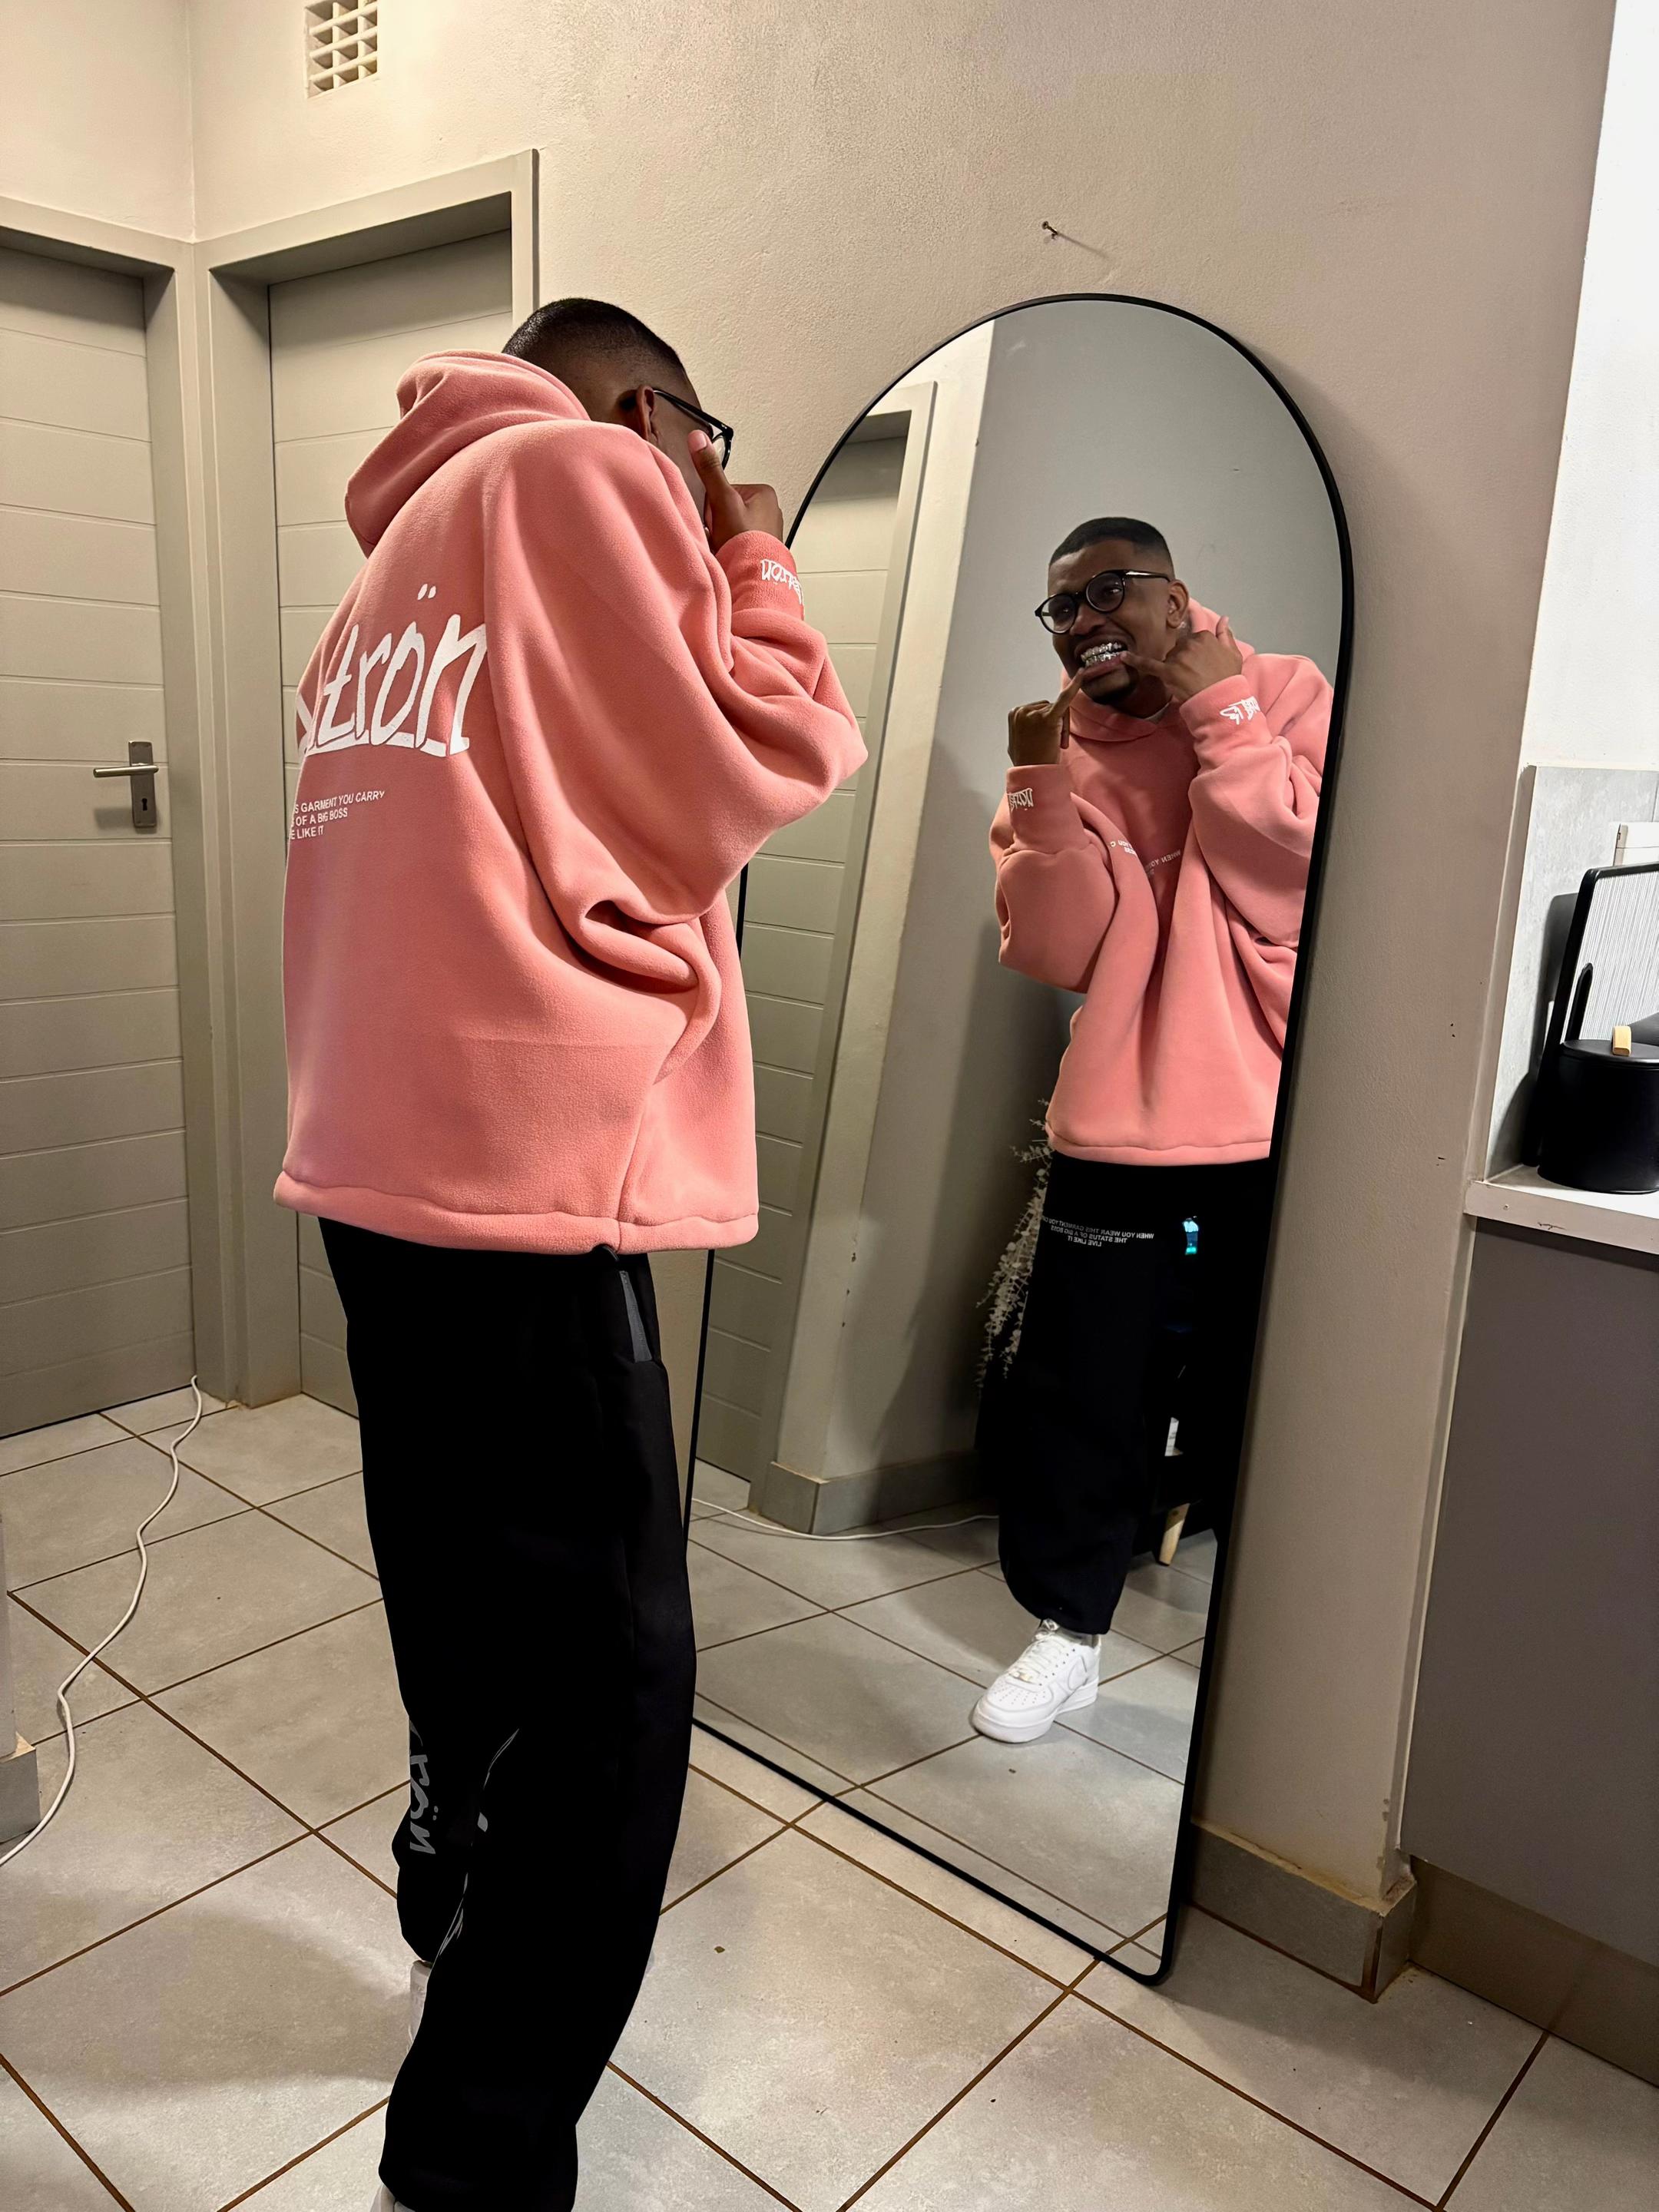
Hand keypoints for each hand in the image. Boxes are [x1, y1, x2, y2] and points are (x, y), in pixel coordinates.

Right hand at [689, 432, 784, 549]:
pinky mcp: (762, 549)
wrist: (754, 579)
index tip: (714, 517)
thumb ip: (710, 471)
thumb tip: (698, 439)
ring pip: (732, 527)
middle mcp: (771, 510)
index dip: (713, 504)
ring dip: (723, 537)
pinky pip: (738, 543)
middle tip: (720, 535)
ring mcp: (768, 531)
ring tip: (726, 547)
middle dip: (718, 522)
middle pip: (728, 508)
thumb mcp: (723, 500)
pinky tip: (730, 556)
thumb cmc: (745, 542)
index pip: (725, 489)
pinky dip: (730, 549)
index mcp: (765, 493)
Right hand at [1007, 668, 1087, 765]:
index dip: (1047, 724)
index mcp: (1014, 713)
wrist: (1033, 775)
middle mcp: (1022, 710)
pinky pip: (1064, 699)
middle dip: (1056, 724)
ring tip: (1055, 745)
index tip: (1045, 740)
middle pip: (1049, 706)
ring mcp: (1034, 714)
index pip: (1039, 709)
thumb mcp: (1017, 741)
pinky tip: (1083, 674)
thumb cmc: (1028, 761)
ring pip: (1058, 709)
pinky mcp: (1048, 718)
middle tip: (1055, 745)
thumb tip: (1027, 728)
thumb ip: (1023, 729)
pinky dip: (1075, 686)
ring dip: (1061, 727)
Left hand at [1122, 616, 1244, 706]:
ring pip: (1169, 658)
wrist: (1220, 699)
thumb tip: (1224, 618)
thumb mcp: (1233, 653)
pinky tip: (1123, 657)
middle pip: (1178, 648)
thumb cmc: (1228, 678)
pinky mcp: (1167, 671)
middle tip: (1194, 675)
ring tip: (1187, 681)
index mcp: (1204, 636)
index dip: (1195, 653)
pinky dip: (1135, 661)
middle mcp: (1189, 643)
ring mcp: (1178, 657)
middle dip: (1183, 659)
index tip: (1200, 663)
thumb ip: (1225, 634)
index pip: (1192, 639)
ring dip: (1173, 667)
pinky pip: (1148, 664)